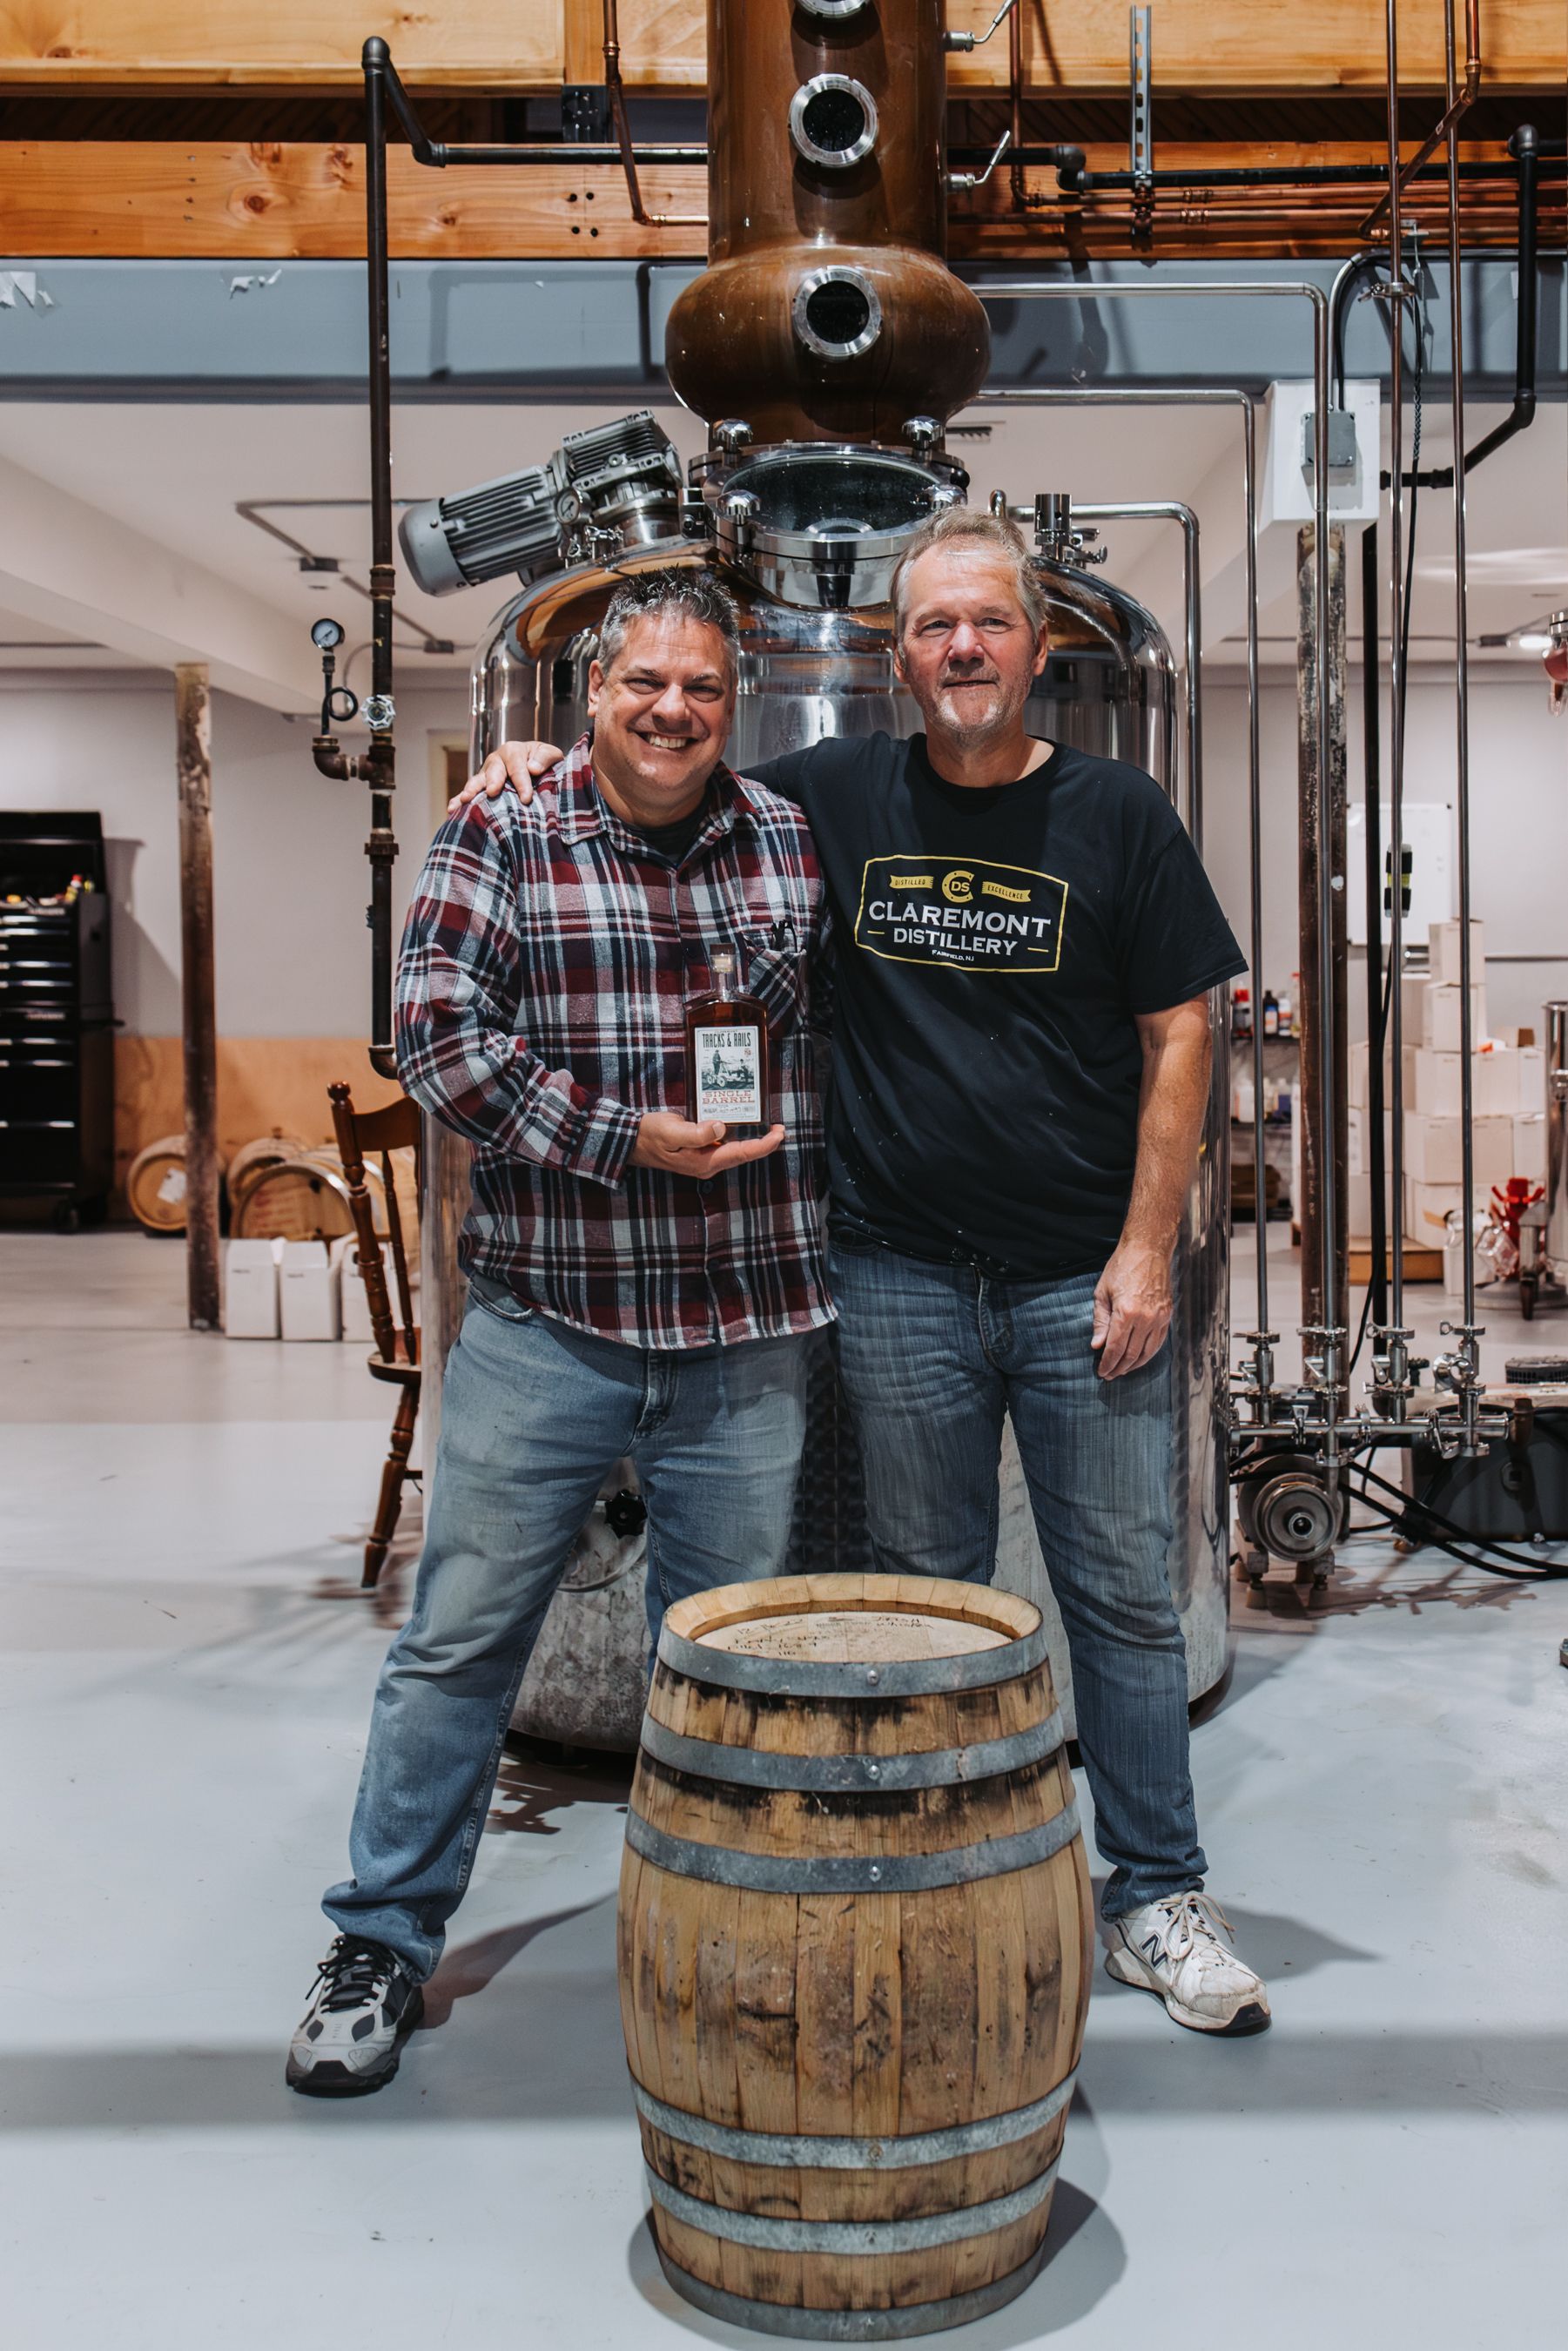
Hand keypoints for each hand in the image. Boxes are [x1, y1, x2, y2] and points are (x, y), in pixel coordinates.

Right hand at [448, 739, 563, 815]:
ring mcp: (486, 774)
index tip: (526, 798)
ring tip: (466, 800)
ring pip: (477, 781)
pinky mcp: (480, 787)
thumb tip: (533, 768)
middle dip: (493, 781)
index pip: (517, 766)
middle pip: (494, 771)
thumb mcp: (551, 754)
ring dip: (471, 790)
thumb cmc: (543, 762)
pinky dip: (458, 800)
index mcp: (513, 751)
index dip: (522, 782)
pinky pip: (468, 793)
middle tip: (493, 792)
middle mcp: (496, 761)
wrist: (537, 768)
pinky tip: (452, 809)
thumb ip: (545, 758)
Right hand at [630, 1113, 785, 1178]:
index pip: (742, 1153)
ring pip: (736, 1151)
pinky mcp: (700, 1153)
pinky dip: (739, 1137)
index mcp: (704, 1161)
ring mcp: (704, 1160)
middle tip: (780, 1127)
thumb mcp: (671, 1131)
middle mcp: (708, 1164)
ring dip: (754, 1140)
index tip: (779, 1133)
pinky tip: (744, 1126)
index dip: (764, 1144)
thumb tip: (719, 1127)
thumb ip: (695, 1133)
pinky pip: (726, 1147)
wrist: (630, 1142)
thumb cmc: (649, 1135)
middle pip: (744, 1155)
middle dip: (765, 1143)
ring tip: (769, 1127)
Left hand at [1090, 1237, 1172, 1378]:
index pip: (1115, 1348)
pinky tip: (1139, 1358)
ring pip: (1147, 1352)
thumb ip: (1100, 1321)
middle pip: (1131, 1354)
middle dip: (1118, 1368)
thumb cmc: (1121, 1267)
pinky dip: (1148, 1354)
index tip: (1101, 1372)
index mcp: (1126, 1312)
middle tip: (1109, 1375)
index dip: (1107, 1363)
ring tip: (1122, 1370)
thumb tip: (1097, 1345)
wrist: (1148, 1249)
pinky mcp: (1167, 1315)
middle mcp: (1145, 1318)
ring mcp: (1159, 1317)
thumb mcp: (1102, 1293)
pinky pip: (1159, 1342)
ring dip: (1134, 1365)